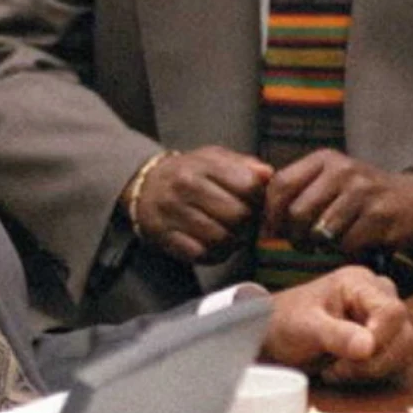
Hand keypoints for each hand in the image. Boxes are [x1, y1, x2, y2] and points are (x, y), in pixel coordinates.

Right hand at [132, 146, 271, 263]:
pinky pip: (201, 254)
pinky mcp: (164, 236)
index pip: (248, 185)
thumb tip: (268, 175)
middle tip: (245, 221)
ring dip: (233, 241)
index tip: (255, 200)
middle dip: (247, 222)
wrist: (144, 185)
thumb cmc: (188, 173)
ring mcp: (172, 212)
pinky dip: (214, 253)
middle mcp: (184, 186)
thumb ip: (245, 165)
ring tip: (231, 233)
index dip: (259, 197)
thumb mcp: (214, 158)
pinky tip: (214, 244)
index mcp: (201, 164)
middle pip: (237, 215)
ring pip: (221, 238)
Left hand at [261, 266, 412, 383]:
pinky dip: (372, 374)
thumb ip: (335, 334)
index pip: (392, 311)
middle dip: (374, 360)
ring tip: (337, 369)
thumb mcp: (304, 326)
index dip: (381, 338)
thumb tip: (368, 346)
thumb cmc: (285, 321)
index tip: (357, 355)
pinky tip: (344, 371)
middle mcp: (378, 297)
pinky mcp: (384, 340)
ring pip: (404, 352)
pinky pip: (395, 363)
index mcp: (359, 283)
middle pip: (404, 334)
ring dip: (373, 370)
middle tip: (338, 367)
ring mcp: (383, 320)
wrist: (274, 334)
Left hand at [265, 150, 412, 254]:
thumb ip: (298, 190)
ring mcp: (363, 192)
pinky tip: (354, 243)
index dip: (271, 213)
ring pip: (321, 231)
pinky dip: (346, 250)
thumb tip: (261, 218)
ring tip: (328, 243)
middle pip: (297, 212)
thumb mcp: (330, 180)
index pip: (280, 184)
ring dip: (321, 245)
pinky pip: (347, 244)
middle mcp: (343, 171)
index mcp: (324, 160)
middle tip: (302, 243)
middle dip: (294, 236)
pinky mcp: (381, 216)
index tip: (272, 230)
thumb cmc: (362, 195)